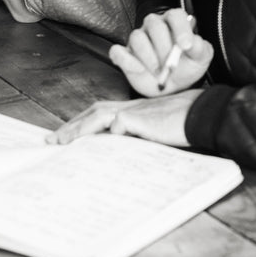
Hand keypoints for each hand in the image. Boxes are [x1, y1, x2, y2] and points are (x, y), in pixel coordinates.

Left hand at [48, 90, 202, 146]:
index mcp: (132, 109)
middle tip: (52, 141)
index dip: (81, 122)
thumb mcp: (155, 131)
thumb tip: (117, 150)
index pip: (99, 112)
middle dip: (72, 126)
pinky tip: (92, 147)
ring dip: (79, 129)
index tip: (65, 135)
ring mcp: (135, 111)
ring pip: (98, 116)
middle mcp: (130, 107)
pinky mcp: (140, 118)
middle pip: (93, 112)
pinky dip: (104, 136)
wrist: (203, 114)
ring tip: (63, 143)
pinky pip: (116, 127)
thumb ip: (137, 136)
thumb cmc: (183, 124)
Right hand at [109, 10, 212, 96]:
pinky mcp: (125, 53)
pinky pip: (117, 51)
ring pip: (137, 37)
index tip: (185, 46)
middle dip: (164, 47)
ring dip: (148, 57)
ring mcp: (138, 38)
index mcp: (174, 22)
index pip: (176, 15)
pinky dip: (124, 59)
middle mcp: (155, 25)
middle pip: (154, 25)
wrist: (173, 86)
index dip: (181, 29)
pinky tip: (137, 69)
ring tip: (159, 72)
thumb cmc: (187, 67)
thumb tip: (191, 43)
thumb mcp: (200, 58)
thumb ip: (200, 48)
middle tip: (171, 66)